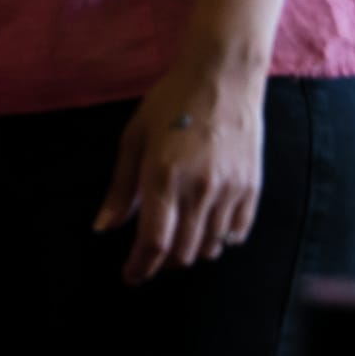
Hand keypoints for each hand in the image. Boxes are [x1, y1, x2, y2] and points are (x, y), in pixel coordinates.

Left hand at [93, 57, 265, 284]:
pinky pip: (235, 234)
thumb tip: (103, 228)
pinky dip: (217, 239)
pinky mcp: (251, 189)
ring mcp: (230, 191)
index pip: (154, 242)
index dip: (141, 267)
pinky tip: (203, 224)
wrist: (222, 78)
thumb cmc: (169, 103)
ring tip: (175, 236)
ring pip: (209, 247)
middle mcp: (199, 189)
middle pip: (183, 252)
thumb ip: (120, 188)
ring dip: (189, 252)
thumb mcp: (133, 139)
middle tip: (147, 254)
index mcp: (163, 176)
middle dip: (162, 262)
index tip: (130, 276)